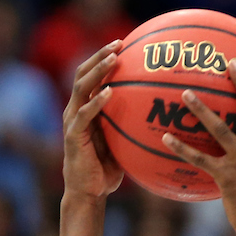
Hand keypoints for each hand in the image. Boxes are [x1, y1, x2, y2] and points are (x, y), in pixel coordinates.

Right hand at [62, 41, 124, 198]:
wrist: (89, 192)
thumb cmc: (108, 169)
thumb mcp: (123, 142)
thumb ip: (132, 126)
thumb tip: (163, 117)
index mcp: (86, 108)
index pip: (93, 76)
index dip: (104, 59)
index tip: (124, 44)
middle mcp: (76, 109)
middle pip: (84, 74)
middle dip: (100, 56)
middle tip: (119, 43)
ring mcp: (72, 121)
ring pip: (82, 87)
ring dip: (97, 71)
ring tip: (112, 59)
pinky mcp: (73, 135)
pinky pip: (85, 114)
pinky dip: (96, 102)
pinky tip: (109, 93)